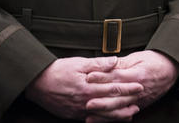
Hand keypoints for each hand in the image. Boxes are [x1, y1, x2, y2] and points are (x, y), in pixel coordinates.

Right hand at [25, 56, 142, 119]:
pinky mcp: (74, 116)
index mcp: (88, 88)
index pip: (113, 88)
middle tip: (141, 98)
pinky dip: (105, 119)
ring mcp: (80, 111)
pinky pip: (93, 120)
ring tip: (132, 112)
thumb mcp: (78, 63)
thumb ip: (98, 64)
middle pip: (112, 104)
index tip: (140, 85)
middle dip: (128, 101)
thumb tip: (115, 60)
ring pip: (104, 116)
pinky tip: (112, 118)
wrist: (37, 84)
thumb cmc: (58, 71)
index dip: (128, 87)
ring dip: (119, 114)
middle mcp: (85, 102)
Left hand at [86, 50, 178, 115]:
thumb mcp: (138, 57)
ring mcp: (139, 100)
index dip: (102, 77)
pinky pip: (124, 114)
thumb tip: (106, 63)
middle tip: (87, 102)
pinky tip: (99, 120)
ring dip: (104, 112)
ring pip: (120, 108)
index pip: (117, 76)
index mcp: (137, 74)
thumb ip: (122, 63)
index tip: (89, 77)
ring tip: (90, 113)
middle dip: (102, 100)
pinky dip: (111, 118)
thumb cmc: (154, 61)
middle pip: (118, 96)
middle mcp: (138, 89)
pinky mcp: (139, 105)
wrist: (171, 70)